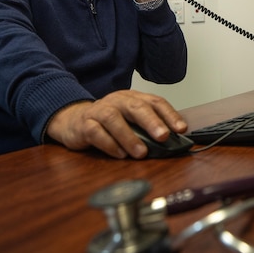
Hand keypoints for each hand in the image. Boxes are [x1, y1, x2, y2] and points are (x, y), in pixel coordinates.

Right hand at [46, 90, 187, 158]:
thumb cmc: (108, 122)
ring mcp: (99, 111)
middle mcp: (117, 101)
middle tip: (163, 136)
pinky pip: (96, 132)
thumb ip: (147, 129)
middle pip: (135, 107)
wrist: (72, 120)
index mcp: (132, 98)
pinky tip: (119, 154)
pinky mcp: (84, 125)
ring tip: (141, 153)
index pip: (155, 102)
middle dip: (151, 121)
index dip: (169, 114)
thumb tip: (171, 143)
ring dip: (129, 136)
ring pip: (113, 119)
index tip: (181, 129)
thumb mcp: (130, 121)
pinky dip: (109, 144)